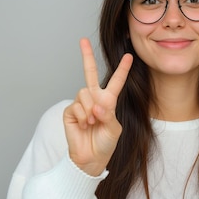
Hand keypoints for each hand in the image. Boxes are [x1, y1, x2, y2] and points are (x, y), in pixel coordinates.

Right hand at [63, 38, 132, 175]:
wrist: (90, 158)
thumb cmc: (105, 144)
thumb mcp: (114, 129)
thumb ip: (107, 115)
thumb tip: (95, 106)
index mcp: (108, 101)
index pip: (116, 82)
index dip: (122, 69)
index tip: (128, 56)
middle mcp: (94, 99)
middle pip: (90, 72)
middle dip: (86, 56)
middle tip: (82, 40)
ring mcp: (81, 104)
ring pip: (84, 93)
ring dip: (90, 109)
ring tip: (92, 123)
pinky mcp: (70, 111)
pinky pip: (77, 106)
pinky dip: (83, 116)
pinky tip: (85, 125)